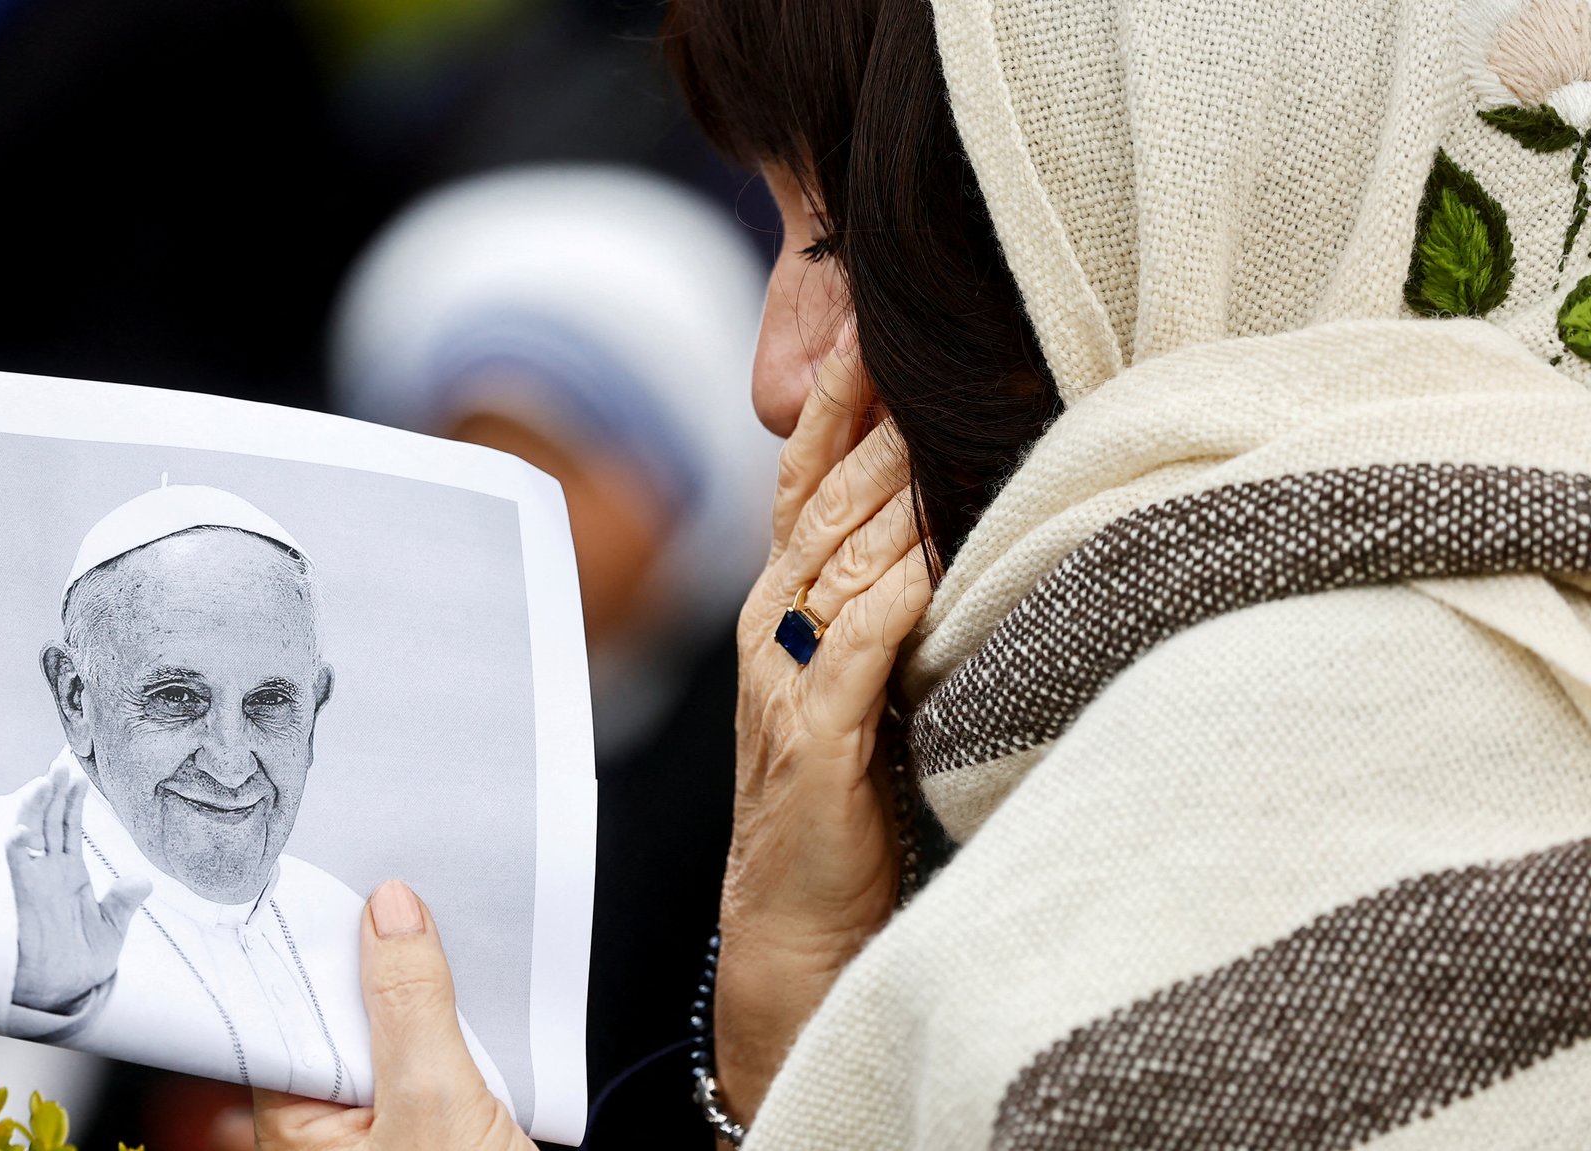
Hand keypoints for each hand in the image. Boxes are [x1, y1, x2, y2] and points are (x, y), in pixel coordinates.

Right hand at [7, 762, 151, 1012]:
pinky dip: (17, 850)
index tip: (76, 774)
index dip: (72, 801)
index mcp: (70, 874)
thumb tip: (143, 880)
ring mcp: (34, 884)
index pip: (69, 828)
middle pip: (49, 823)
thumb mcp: (110, 928)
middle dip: (53, 794)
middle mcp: (49, 873)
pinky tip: (21, 832)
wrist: (63, 993)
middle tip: (60, 766)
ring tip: (43, 783)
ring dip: (35, 810)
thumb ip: (123, 902)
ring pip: (31, 837)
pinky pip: (17, 871)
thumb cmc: (82, 962)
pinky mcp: (23, 901)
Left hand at [251, 881, 530, 1150]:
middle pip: (336, 1011)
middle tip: (387, 892)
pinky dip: (445, 1016)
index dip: (306, 945)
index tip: (331, 885)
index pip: (284, 1010)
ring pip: (386, 1026)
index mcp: (295, 1125)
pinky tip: (462, 983)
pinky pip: (426, 1050)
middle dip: (362, 956)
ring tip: (425, 923)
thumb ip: (411, 1005)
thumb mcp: (431, 1100)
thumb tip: (393, 913)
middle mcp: (327, 1124)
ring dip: (411, 984)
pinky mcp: (431, 1120)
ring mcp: (381, 1121)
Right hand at [718, 327, 932, 1121]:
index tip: (873, 321)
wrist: (791, 928)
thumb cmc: (838, 809)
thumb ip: (879, 604)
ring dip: (888, 477)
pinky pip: (860, 641)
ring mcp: (790, 678)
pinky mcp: (819, 735)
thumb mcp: (854, 684)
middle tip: (908, 328)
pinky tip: (934, 544)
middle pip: (823, 494)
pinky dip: (897, 589)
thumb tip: (944, 523)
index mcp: (783, 608)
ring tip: (933, 406)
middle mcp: (776, 628)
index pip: (805, 477)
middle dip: (867, 410)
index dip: (837, 400)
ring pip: (840, 552)